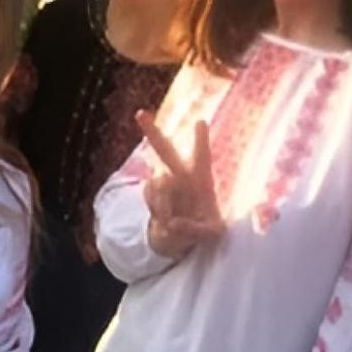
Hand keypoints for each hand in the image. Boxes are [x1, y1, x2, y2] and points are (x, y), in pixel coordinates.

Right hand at [138, 111, 223, 258]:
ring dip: (163, 205)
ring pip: (156, 185)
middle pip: (165, 151)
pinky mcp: (151, 193)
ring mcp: (164, 184)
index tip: (200, 122)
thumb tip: (172, 223)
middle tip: (139, 113)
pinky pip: (148, 196)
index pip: (202, 158)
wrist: (181, 238)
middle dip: (152, 132)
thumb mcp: (212, 235)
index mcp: (202, 180)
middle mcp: (181, 176)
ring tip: (172, 223)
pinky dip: (156, 210)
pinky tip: (164, 221)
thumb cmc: (205, 229)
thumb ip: (196, 229)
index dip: (200, 141)